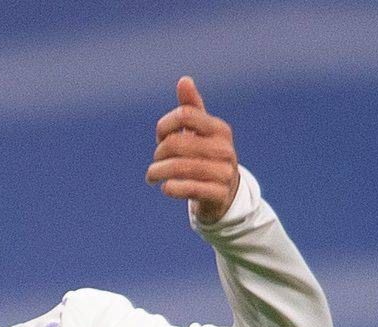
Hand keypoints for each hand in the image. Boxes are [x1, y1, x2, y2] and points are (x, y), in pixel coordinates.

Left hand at [147, 76, 240, 225]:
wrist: (225, 194)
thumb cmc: (206, 157)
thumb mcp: (201, 132)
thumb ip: (191, 108)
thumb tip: (184, 80)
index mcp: (219, 129)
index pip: (184, 115)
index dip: (165, 125)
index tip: (160, 136)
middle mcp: (224, 148)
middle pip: (176, 143)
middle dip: (159, 153)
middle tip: (155, 162)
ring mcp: (223, 172)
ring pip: (178, 167)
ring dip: (158, 172)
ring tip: (152, 176)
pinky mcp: (219, 194)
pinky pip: (188, 188)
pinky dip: (171, 188)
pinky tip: (165, 187)